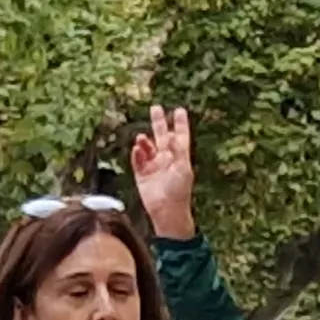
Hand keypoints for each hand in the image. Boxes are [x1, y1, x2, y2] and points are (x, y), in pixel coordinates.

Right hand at [131, 105, 196, 239]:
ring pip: (147, 147)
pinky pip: (137, 161)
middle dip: (158, 122)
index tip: (179, 110)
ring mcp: (154, 166)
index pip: (180, 136)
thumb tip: (173, 134)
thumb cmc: (179, 191)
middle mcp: (166, 159)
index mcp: (179, 157)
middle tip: (156, 108)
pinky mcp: (142, 175)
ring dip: (145, 141)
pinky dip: (137, 154)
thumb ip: (177, 150)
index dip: (180, 123)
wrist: (167, 211)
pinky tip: (137, 149)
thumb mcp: (183, 169)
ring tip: (142, 138)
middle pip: (161, 136)